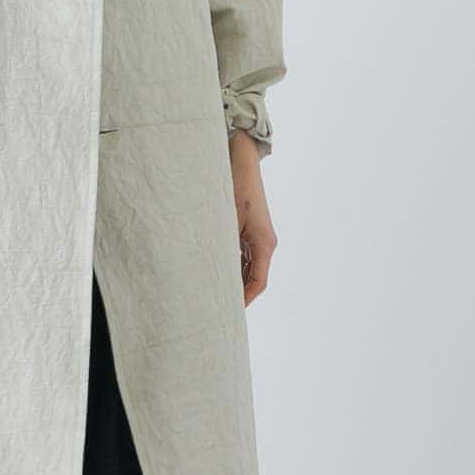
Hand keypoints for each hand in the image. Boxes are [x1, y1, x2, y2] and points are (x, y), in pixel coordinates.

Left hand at [228, 131, 276, 305]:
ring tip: (213, 295)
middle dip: (238, 294)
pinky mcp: (251, 233)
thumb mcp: (226, 218)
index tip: (230, 313)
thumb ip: (222, 246)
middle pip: (254, 279)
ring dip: (234, 282)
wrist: (240, 161)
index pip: (258, 282)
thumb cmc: (235, 187)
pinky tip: (214, 274)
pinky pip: (243, 257)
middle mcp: (265, 244)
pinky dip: (231, 268)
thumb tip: (209, 271)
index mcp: (264, 244)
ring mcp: (259, 239)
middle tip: (216, 309)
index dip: (245, 299)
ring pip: (248, 269)